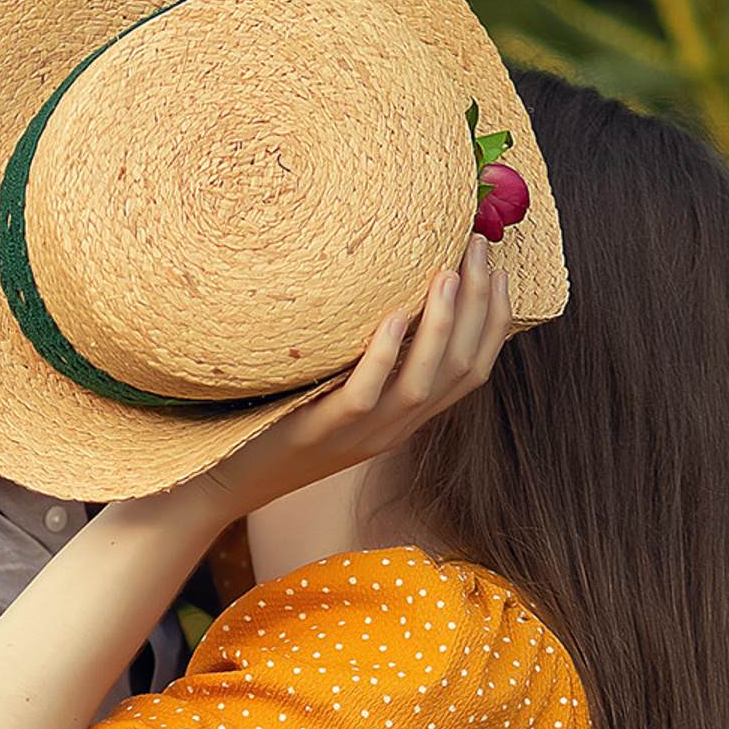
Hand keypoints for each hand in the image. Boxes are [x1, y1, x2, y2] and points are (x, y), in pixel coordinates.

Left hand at [185, 234, 513, 532]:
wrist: (228, 480)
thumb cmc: (281, 423)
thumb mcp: (339, 391)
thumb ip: (373, 358)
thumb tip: (394, 291)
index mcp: (405, 418)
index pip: (473, 371)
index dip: (494, 321)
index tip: (501, 271)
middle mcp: (393, 429)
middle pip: (458, 369)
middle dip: (477, 307)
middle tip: (479, 249)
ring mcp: (360, 434)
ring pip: (421, 384)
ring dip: (441, 326)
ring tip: (448, 274)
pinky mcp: (321, 432)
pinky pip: (363, 395)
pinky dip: (383, 355)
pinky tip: (392, 316)